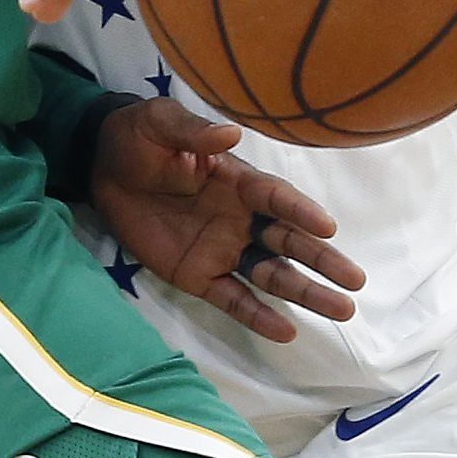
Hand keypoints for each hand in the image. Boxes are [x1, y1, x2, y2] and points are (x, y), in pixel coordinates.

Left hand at [90, 98, 362, 343]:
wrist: (100, 167)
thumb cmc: (138, 139)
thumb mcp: (161, 125)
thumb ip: (194, 133)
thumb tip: (230, 134)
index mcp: (239, 181)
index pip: (277, 199)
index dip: (302, 212)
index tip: (329, 227)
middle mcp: (241, 218)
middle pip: (289, 243)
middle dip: (322, 261)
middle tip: (356, 281)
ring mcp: (222, 250)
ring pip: (272, 275)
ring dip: (305, 292)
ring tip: (342, 311)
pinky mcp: (198, 276)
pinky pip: (233, 299)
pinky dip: (258, 316)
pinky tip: (287, 332)